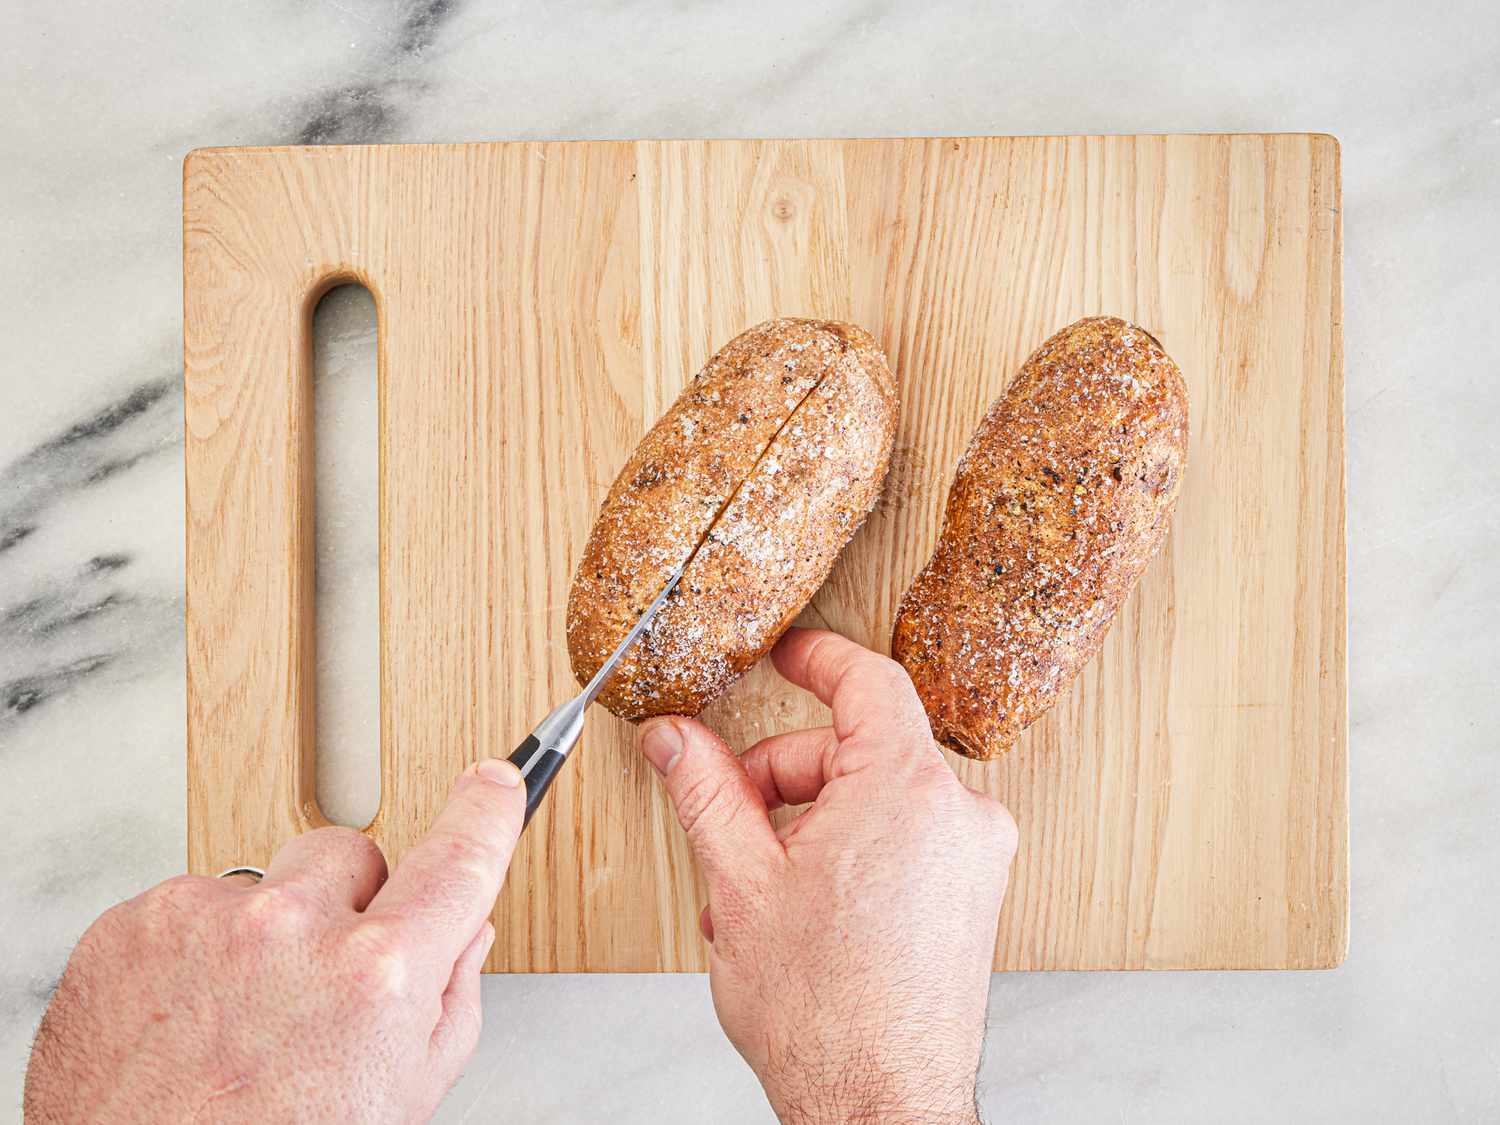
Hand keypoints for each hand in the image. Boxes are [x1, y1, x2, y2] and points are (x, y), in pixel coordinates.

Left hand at [24, 758, 526, 1123]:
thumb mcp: (404, 1097)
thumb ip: (450, 998)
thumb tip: (464, 928)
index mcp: (375, 975)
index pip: (458, 860)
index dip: (486, 812)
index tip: (495, 781)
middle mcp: (290, 931)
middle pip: (350, 854)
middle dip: (349, 902)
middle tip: (323, 980)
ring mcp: (203, 920)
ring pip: (265, 882)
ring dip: (267, 932)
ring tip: (242, 1018)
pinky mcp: (131, 924)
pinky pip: (190, 907)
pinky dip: (195, 953)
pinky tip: (192, 1017)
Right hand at [638, 628, 1018, 1124]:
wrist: (878, 1106)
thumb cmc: (826, 1015)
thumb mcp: (742, 880)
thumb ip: (706, 789)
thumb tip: (673, 738)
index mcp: (908, 792)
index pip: (869, 681)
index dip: (817, 657)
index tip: (786, 654)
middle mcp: (958, 817)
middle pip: (859, 749)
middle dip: (781, 777)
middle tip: (728, 817)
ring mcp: (971, 860)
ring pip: (874, 799)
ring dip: (805, 826)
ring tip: (751, 888)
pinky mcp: (970, 896)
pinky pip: (901, 839)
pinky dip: (844, 852)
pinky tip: (794, 905)